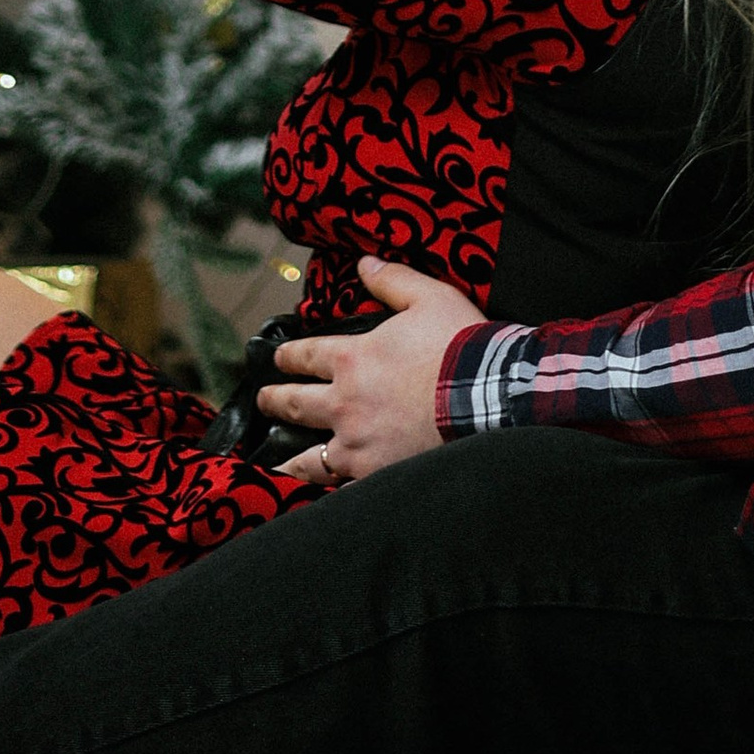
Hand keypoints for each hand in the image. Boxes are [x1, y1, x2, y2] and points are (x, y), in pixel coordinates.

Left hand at [257, 258, 485, 481]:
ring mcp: (358, 444)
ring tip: (275, 459)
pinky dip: (324, 486)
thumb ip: (391, 280)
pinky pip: (339, 485)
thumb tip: (364, 263)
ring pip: (309, 455)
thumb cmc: (461, 346)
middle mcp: (345, 404)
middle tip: (263, 400)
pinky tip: (318, 490)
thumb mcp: (429, 297)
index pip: (306, 355)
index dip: (288, 356)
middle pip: (295, 404)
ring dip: (288, 454)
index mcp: (352, 359)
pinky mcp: (376, 474)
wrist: (490, 399)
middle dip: (274, 400)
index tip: (277, 358)